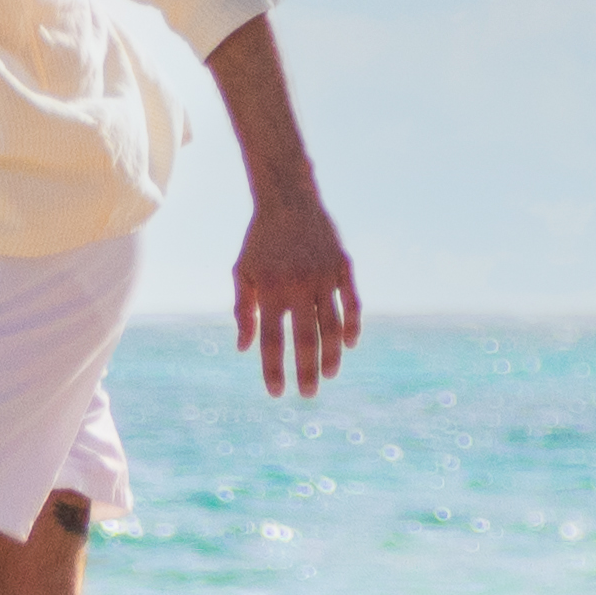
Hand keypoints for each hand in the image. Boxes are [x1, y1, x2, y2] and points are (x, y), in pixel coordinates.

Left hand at [230, 187, 362, 399]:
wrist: (288, 200)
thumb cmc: (260, 241)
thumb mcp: (243, 273)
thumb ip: (243, 310)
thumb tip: (244, 349)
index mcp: (270, 289)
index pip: (272, 340)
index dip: (274, 369)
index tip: (276, 393)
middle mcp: (299, 285)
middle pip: (306, 338)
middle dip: (306, 371)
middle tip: (308, 394)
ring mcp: (324, 276)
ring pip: (333, 325)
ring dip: (332, 354)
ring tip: (329, 375)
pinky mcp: (343, 267)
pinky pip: (352, 303)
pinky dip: (352, 326)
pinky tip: (349, 345)